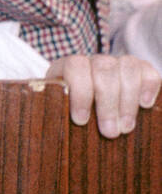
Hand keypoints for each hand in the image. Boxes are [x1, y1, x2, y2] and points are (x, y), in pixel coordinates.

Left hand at [45, 53, 159, 137]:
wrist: (86, 105)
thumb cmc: (67, 113)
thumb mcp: (54, 111)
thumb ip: (52, 114)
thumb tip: (45, 132)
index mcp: (67, 67)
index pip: (75, 66)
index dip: (80, 92)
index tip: (81, 121)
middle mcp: (93, 60)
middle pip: (104, 69)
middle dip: (108, 104)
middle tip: (110, 132)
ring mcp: (117, 62)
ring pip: (127, 67)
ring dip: (127, 100)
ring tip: (126, 127)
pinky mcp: (139, 69)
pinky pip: (148, 70)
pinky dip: (148, 87)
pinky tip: (145, 105)